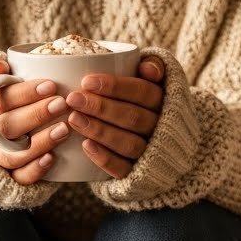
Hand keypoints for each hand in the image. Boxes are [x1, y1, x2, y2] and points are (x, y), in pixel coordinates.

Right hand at [0, 55, 71, 184]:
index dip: (23, 94)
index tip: (50, 85)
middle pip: (5, 128)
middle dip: (35, 115)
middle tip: (61, 104)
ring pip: (12, 155)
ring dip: (39, 143)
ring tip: (64, 129)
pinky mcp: (7, 179)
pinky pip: (18, 178)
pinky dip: (34, 170)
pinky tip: (52, 158)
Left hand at [64, 57, 165, 179]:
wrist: (167, 147)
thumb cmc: (148, 103)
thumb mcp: (157, 80)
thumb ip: (153, 66)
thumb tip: (147, 68)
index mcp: (165, 102)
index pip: (143, 92)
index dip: (115, 87)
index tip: (86, 81)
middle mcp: (160, 128)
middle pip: (133, 118)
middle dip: (101, 108)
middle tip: (73, 99)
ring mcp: (151, 153)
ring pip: (129, 144)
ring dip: (100, 131)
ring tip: (74, 119)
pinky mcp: (139, 175)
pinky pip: (124, 169)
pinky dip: (105, 159)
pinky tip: (86, 146)